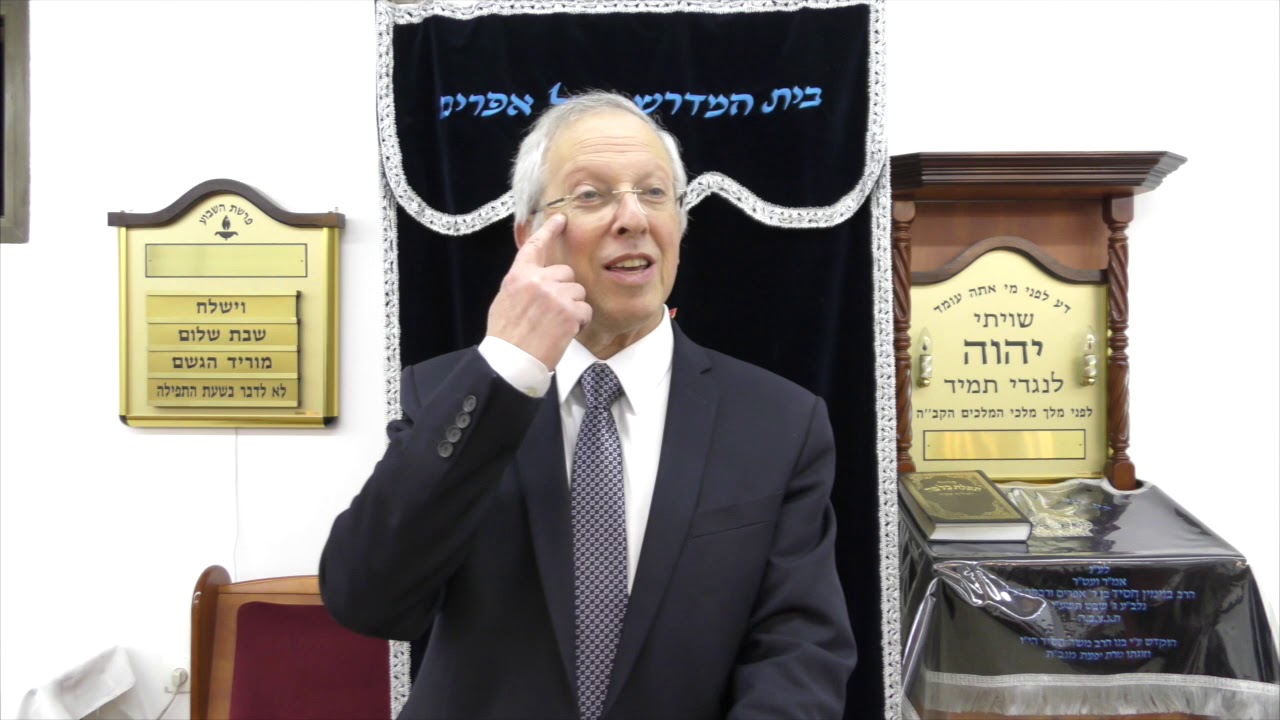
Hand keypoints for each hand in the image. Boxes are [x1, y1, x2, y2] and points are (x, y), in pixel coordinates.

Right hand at [486, 215, 590, 369]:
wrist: (511, 361)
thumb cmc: (507, 335)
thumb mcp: (506, 300)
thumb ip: (524, 284)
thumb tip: (538, 278)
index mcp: (519, 276)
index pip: (535, 246)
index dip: (549, 230)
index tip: (560, 219)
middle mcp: (538, 281)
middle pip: (566, 273)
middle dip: (565, 290)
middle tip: (552, 312)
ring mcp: (555, 295)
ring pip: (578, 292)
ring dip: (573, 307)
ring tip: (555, 325)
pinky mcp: (570, 312)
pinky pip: (585, 310)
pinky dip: (579, 322)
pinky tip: (563, 333)